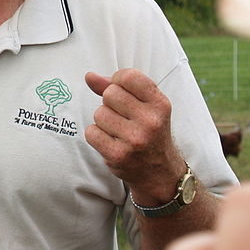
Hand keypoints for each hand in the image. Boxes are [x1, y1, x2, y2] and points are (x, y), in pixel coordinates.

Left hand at [84, 69, 182, 198]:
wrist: (159, 173)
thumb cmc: (149, 132)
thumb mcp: (145, 106)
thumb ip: (117, 87)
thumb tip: (89, 76)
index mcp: (160, 104)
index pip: (129, 76)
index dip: (118, 80)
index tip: (123, 92)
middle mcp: (151, 121)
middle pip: (110, 94)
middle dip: (110, 103)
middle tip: (123, 117)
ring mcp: (135, 139)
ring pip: (99, 113)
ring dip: (103, 121)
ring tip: (118, 131)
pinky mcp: (119, 155)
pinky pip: (91, 132)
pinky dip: (96, 136)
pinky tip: (110, 141)